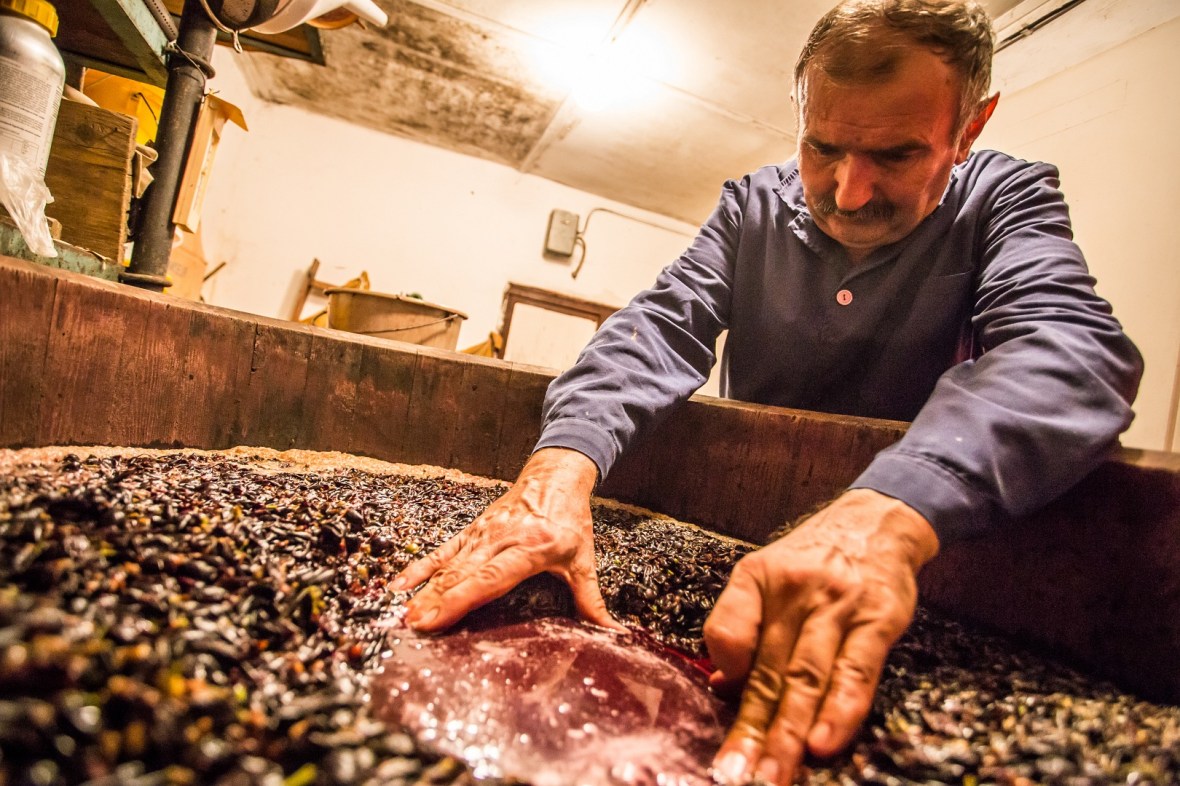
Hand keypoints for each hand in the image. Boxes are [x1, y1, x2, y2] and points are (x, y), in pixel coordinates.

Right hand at [392, 448, 618, 631]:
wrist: (555, 476)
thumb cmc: (570, 520)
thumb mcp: (584, 560)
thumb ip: (592, 601)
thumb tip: (615, 634)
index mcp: (529, 548)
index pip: (489, 578)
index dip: (460, 599)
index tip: (436, 619)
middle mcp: (499, 539)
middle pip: (461, 574)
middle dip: (434, 602)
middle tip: (410, 627)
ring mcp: (481, 534)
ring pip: (447, 564)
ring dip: (423, 590)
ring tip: (401, 614)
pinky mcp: (471, 531)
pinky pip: (441, 552)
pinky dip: (419, 568)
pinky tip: (398, 585)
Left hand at [704, 489, 938, 784]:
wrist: (879, 519)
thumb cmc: (815, 559)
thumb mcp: (766, 576)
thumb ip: (742, 625)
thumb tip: (721, 685)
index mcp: (757, 580)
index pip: (726, 631)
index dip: (724, 673)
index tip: (722, 708)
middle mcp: (793, 592)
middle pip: (765, 671)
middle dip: (749, 730)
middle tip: (733, 776)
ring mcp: (837, 606)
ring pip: (805, 678)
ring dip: (787, 733)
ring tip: (772, 775)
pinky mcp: (878, 620)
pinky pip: (855, 671)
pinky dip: (838, 709)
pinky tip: (822, 744)